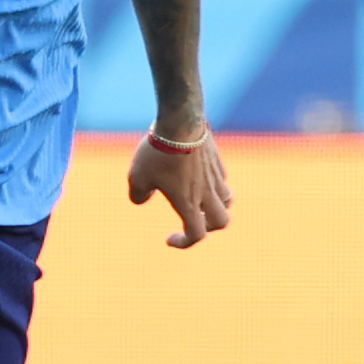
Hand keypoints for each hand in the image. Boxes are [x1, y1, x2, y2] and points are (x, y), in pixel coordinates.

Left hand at [127, 131, 231, 248]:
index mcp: (188, 203)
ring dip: (215, 204)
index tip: (169, 238)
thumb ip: (138, 195)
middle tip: (192, 220)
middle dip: (209, 227)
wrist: (180, 121)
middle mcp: (206, 193)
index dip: (184, 242)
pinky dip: (213, 184)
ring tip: (197, 198)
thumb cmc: (157, 152)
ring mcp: (214, 175)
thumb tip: (141, 200)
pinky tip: (196, 174)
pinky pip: (221, 178)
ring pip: (226, 198)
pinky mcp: (216, 159)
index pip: (196, 234)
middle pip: (221, 221)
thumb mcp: (137, 176)